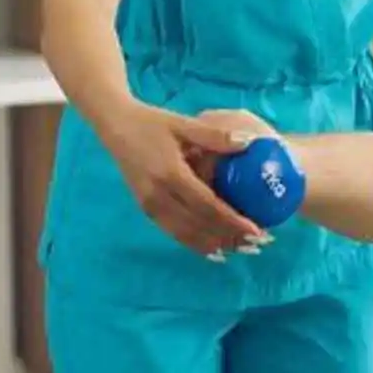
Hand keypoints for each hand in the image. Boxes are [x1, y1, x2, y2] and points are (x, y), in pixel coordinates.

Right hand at [101, 105, 265, 257]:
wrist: (115, 125)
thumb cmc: (151, 122)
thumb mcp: (183, 124)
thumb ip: (216, 136)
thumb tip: (250, 142)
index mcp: (171, 175)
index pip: (207, 206)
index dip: (232, 221)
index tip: (256, 230)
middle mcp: (159, 196)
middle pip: (199, 226)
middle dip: (229, 238)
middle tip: (258, 245)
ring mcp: (150, 205)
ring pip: (186, 235)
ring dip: (214, 245)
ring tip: (240, 250)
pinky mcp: (146, 209)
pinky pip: (173, 232)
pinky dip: (195, 243)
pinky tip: (213, 249)